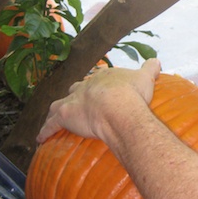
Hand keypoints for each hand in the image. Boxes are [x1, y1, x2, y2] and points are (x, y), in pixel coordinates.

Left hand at [37, 58, 161, 143]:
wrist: (118, 107)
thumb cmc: (132, 93)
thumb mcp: (145, 77)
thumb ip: (150, 68)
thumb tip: (157, 61)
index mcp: (103, 77)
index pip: (98, 78)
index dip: (98, 84)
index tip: (100, 87)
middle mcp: (85, 86)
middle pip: (76, 88)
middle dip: (77, 94)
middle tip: (79, 101)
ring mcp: (73, 100)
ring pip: (59, 104)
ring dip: (56, 111)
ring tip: (55, 117)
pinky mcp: (64, 116)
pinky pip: (51, 125)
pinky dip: (45, 131)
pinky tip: (40, 138)